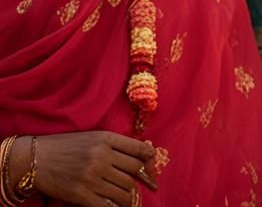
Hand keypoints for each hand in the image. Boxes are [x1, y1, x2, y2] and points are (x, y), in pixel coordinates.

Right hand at [20, 132, 156, 206]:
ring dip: (128, 196)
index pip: (140, 150)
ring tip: (125, 198)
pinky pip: (107, 204)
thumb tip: (143, 155)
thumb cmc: (64, 147)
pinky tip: (114, 206)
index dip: (150, 161)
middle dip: (138, 180)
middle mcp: (101, 156)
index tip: (151, 169)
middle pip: (135, 172)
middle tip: (135, 186)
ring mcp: (92, 176)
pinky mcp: (81, 194)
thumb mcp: (91, 137)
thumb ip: (115, 144)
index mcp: (105, 139)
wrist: (33, 159)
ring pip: (125, 190)